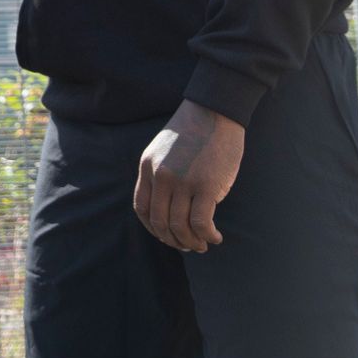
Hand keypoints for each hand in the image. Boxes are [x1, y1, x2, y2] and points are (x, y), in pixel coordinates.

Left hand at [133, 99, 243, 252]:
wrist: (215, 111)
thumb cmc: (194, 131)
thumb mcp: (163, 150)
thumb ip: (160, 174)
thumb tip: (166, 207)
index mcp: (147, 167)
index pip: (141, 208)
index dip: (153, 228)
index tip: (166, 235)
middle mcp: (161, 176)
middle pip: (160, 222)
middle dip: (173, 240)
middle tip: (187, 245)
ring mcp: (183, 182)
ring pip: (180, 227)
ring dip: (191, 242)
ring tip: (202, 244)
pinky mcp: (206, 186)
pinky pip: (201, 223)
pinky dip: (207, 236)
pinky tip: (214, 237)